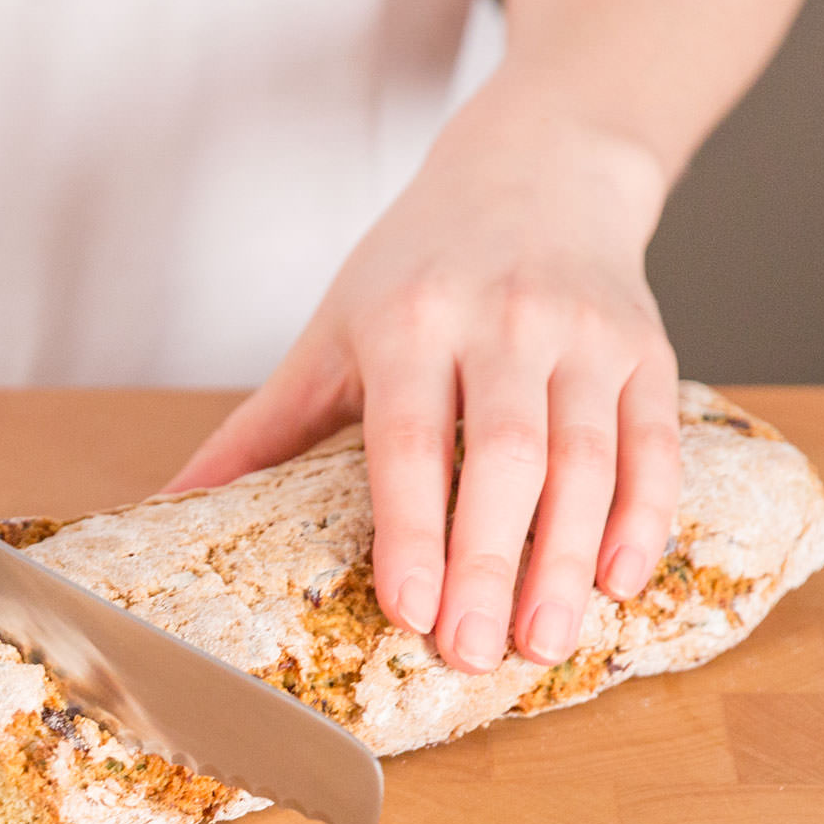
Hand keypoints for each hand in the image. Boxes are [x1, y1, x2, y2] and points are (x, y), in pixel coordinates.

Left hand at [166, 79, 682, 672]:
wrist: (535, 169)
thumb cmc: (415, 267)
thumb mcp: (330, 332)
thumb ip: (260, 429)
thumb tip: (169, 504)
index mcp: (409, 321)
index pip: (410, 439)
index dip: (413, 529)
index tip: (408, 610)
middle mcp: (503, 321)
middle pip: (504, 459)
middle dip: (489, 564)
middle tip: (474, 654)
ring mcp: (584, 334)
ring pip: (587, 461)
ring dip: (567, 560)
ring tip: (544, 643)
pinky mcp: (646, 348)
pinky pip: (655, 445)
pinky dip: (643, 519)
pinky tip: (618, 582)